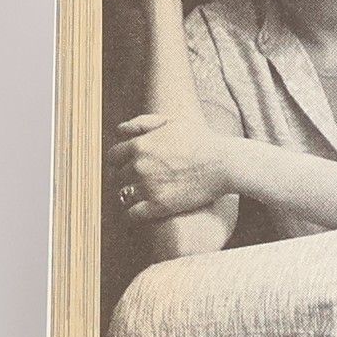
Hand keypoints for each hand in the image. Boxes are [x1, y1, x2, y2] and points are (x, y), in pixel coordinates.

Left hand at [109, 113, 234, 220]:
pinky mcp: (159, 206)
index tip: (128, 166)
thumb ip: (141, 123)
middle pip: (117, 177)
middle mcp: (139, 166)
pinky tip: (141, 212)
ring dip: (129, 196)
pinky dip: (133, 214)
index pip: (112, 157)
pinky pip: (132, 214)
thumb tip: (119, 131)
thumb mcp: (171, 122)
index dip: (119, 162)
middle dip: (125, 178)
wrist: (224, 163)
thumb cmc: (200, 140)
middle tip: (138, 182)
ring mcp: (148, 187)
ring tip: (140, 197)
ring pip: (123, 195)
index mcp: (139, 146)